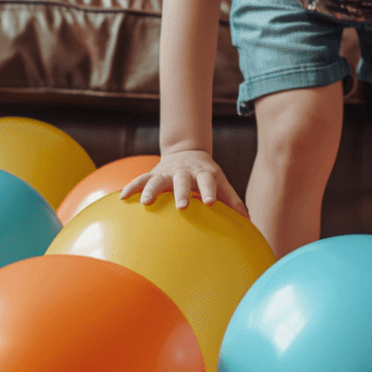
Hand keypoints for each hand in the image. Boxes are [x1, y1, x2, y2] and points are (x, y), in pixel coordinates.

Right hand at [119, 149, 248, 217]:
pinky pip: (140, 180)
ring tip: (145, 202)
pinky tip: (122, 198)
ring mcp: (167, 172)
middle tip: (182, 206)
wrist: (188, 151)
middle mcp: (185, 172)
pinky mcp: (153, 174)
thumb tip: (249, 221)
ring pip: (157, 180)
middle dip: (181, 192)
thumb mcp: (222, 182)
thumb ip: (233, 200)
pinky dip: (131, 187)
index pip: (209, 181)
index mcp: (204, 173)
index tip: (211, 203)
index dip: (210, 191)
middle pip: (182, 180)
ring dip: (151, 190)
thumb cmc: (208, 174)